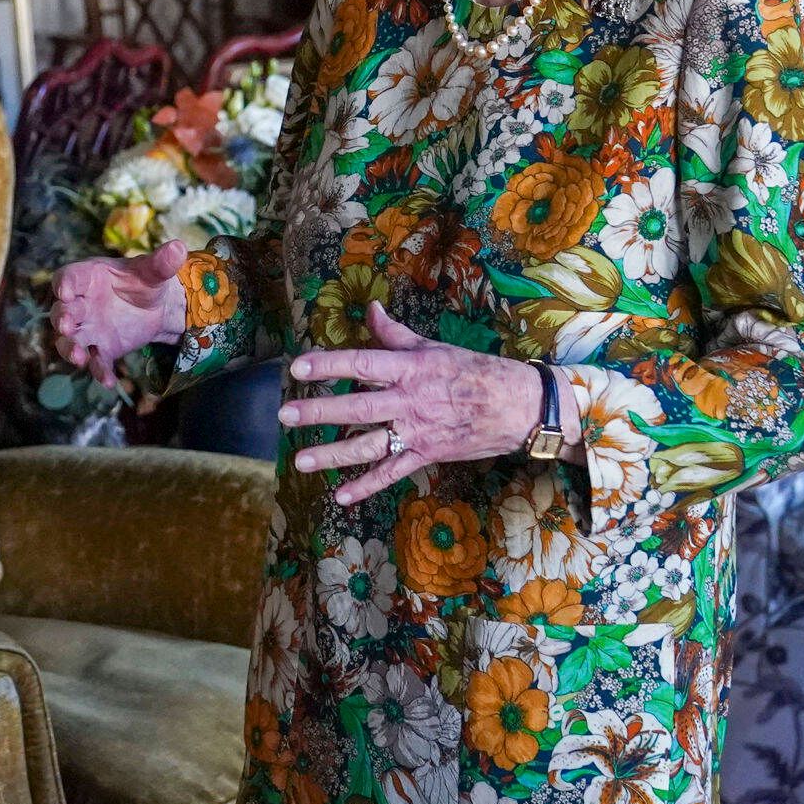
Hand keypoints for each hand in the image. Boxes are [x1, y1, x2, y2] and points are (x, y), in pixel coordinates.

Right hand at [52, 239, 189, 386]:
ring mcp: (89, 328)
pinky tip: (109, 382)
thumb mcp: (153, 272)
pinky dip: (100, 371)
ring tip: (79, 359)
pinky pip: (97, 361)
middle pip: (62, 311)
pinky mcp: (103, 348)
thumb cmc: (145, 282)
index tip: (64, 292)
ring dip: (70, 349)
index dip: (64, 284)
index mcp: (88, 278)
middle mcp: (81, 304)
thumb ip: (161, 263)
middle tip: (65, 326)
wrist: (156, 307)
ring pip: (71, 340)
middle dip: (62, 319)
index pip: (68, 278)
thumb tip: (179, 248)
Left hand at [276, 308, 545, 506]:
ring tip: (300, 460)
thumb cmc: (473, 371)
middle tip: (285, 415)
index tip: (298, 366)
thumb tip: (369, 308)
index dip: (330, 365)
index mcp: (411, 369)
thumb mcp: (433, 347)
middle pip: (358, 409)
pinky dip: (367, 486)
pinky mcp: (427, 456)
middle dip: (319, 412)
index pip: (363, 365)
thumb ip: (395, 333)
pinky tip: (340, 496)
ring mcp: (418, 433)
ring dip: (333, 455)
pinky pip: (392, 473)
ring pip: (369, 446)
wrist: (518, 406)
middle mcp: (411, 402)